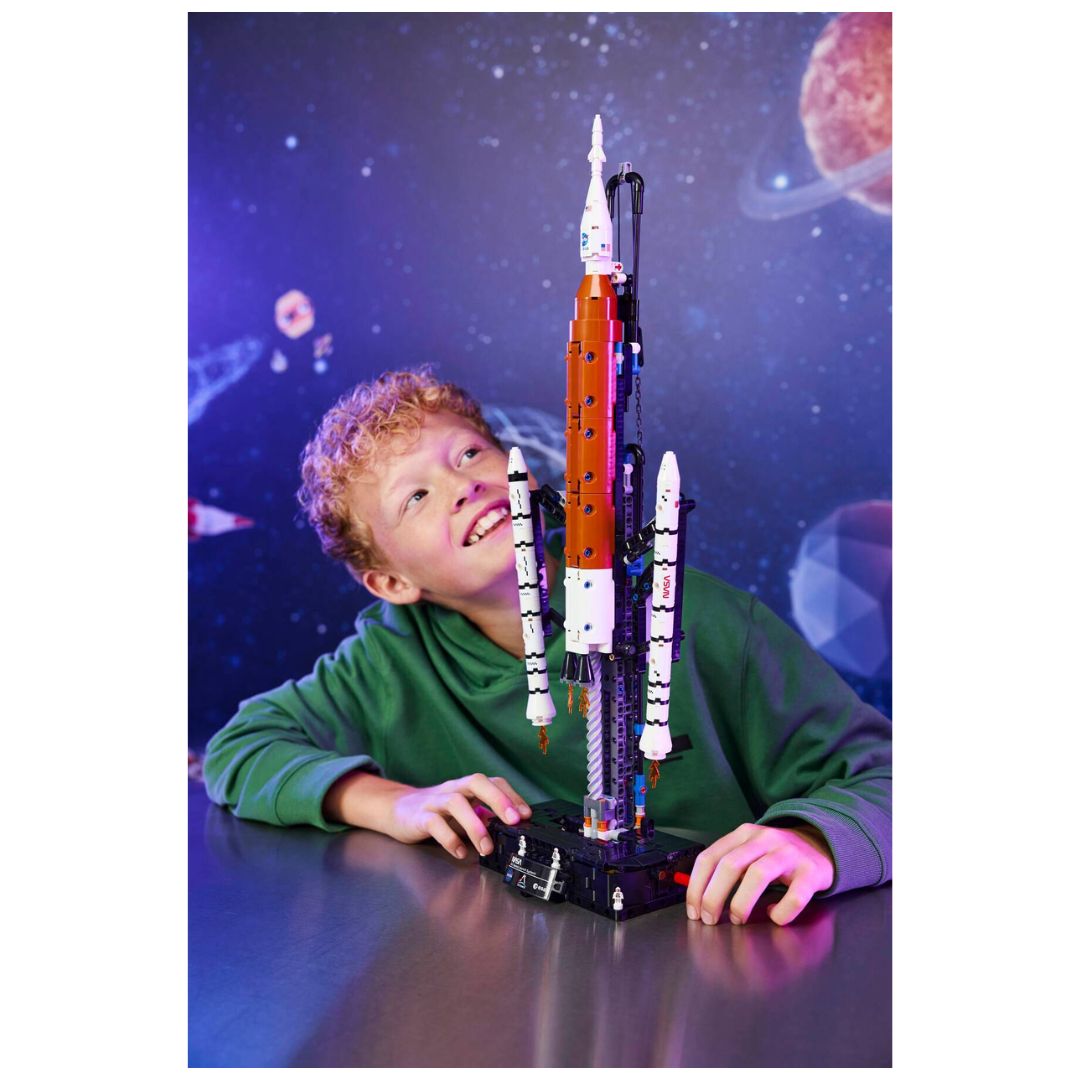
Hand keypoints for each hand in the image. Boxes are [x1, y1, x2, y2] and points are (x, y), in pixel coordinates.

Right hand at [384, 773, 531, 859]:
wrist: (395, 809)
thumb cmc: (435, 811)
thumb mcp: (462, 811)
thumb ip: (482, 817)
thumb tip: (510, 829)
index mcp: (465, 788)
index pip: (492, 782)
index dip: (511, 795)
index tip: (526, 814)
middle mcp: (452, 789)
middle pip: (476, 782)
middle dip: (497, 799)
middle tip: (514, 821)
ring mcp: (434, 801)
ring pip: (456, 803)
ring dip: (475, 825)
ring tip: (487, 848)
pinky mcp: (419, 817)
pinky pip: (434, 824)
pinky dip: (449, 839)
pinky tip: (459, 852)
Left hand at [686, 822, 834, 926]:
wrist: (820, 844)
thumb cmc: (777, 855)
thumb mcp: (750, 851)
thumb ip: (727, 865)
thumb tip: (699, 895)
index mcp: (744, 834)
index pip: (710, 857)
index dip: (697, 885)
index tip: (693, 910)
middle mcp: (764, 839)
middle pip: (730, 865)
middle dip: (713, 896)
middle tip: (709, 919)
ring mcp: (789, 854)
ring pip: (758, 875)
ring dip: (741, 902)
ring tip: (737, 919)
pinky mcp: (811, 872)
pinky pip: (795, 895)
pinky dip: (781, 911)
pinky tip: (775, 916)